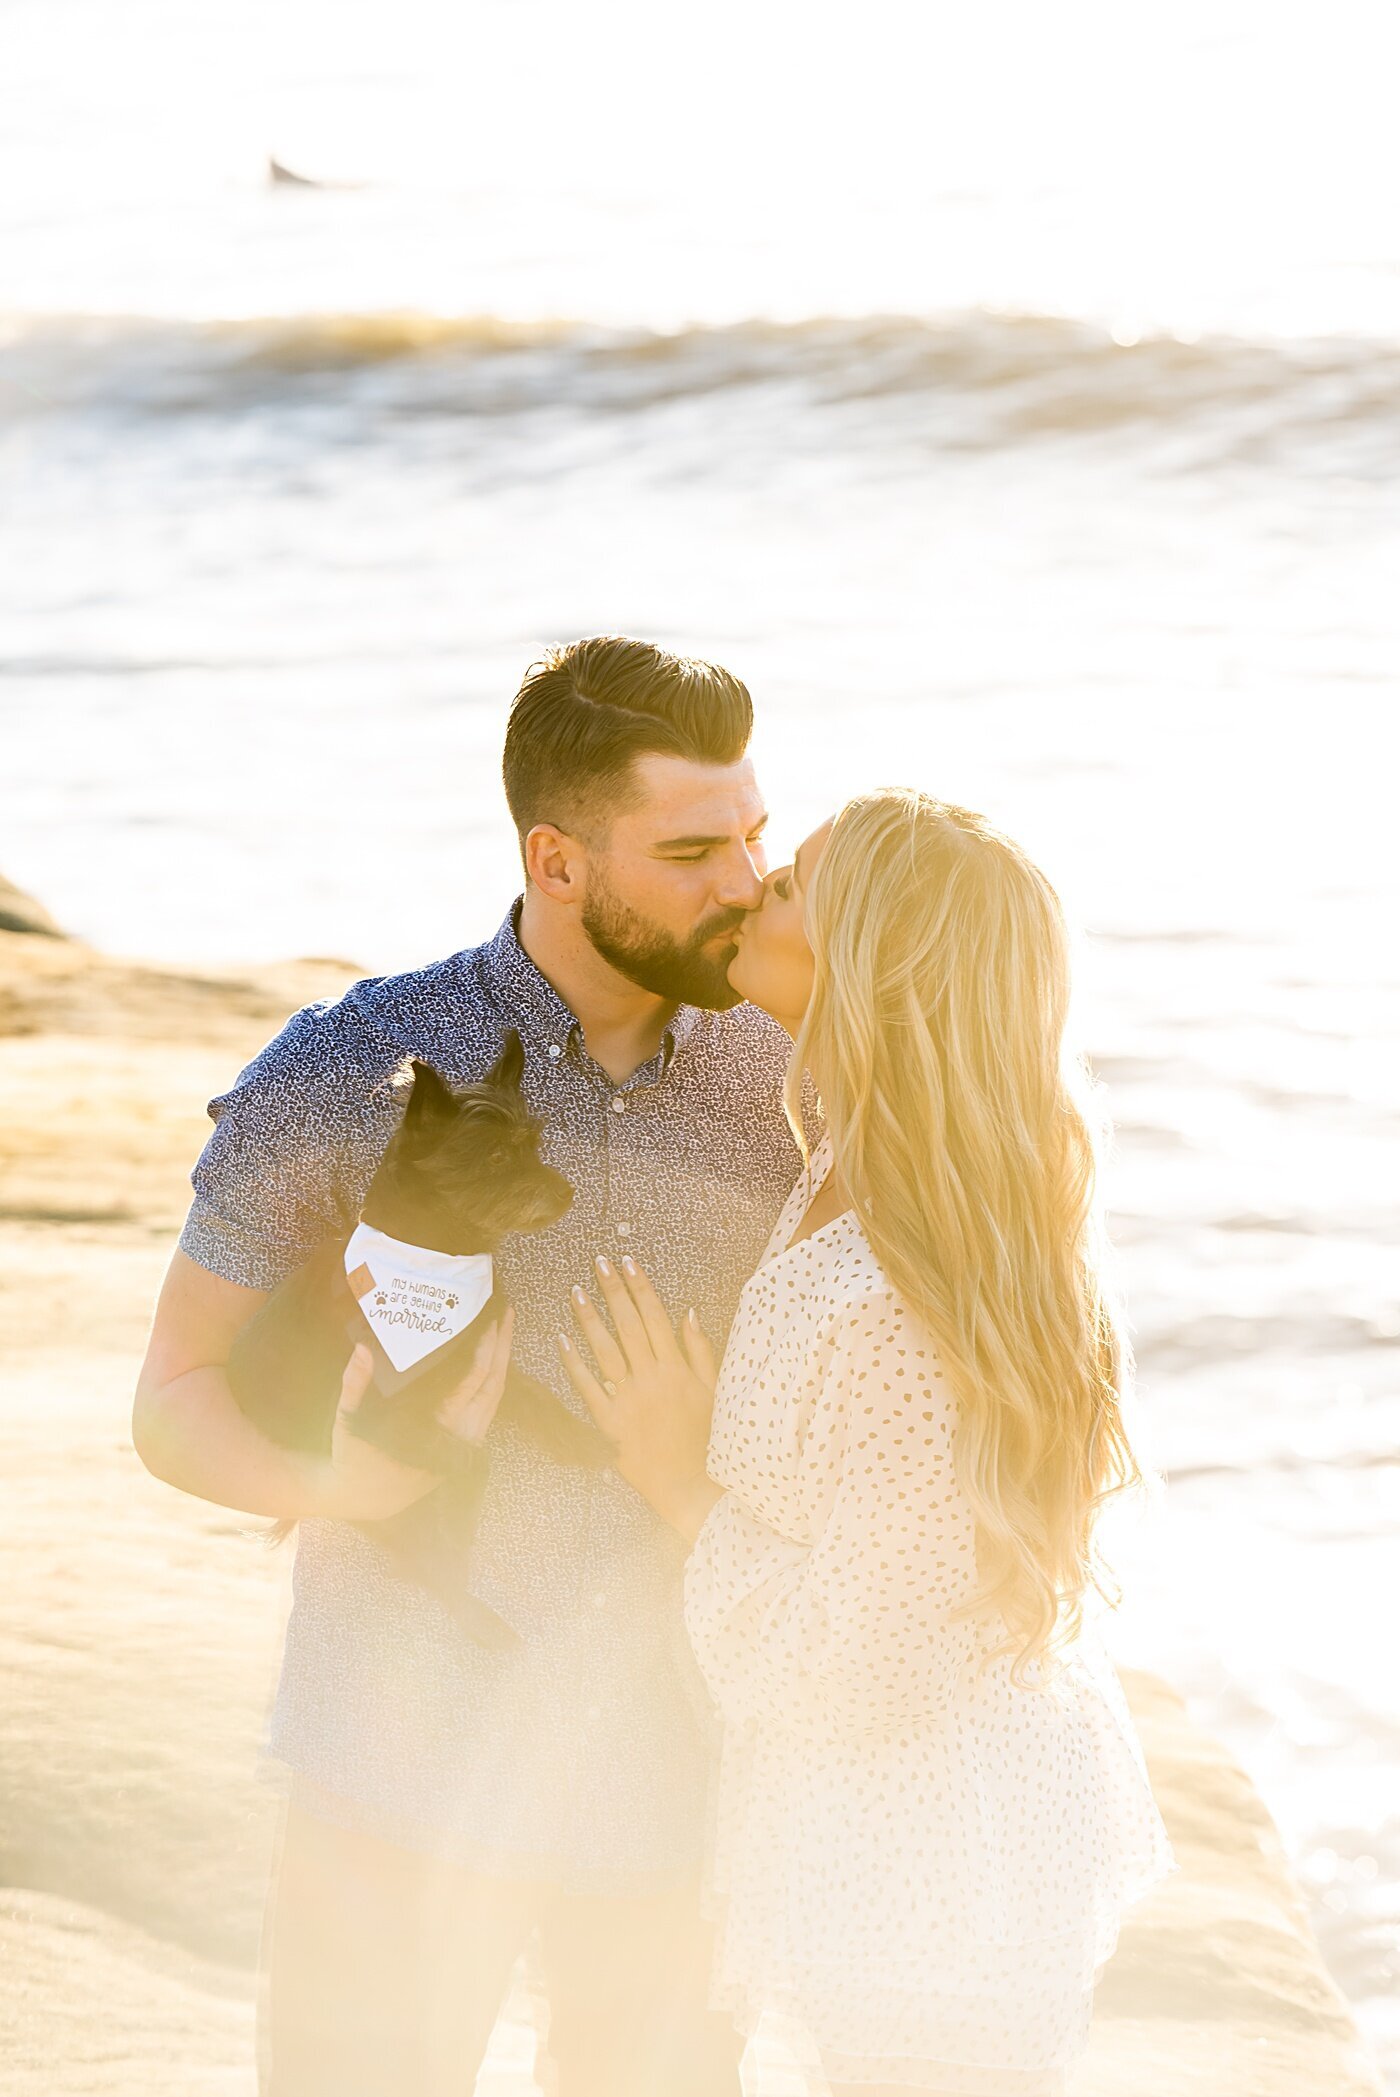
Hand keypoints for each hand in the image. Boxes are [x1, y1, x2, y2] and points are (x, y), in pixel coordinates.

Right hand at [309, 1310, 514, 1523]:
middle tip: (504, 1311)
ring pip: (495, 1396)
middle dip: (502, 1347)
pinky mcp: (465, 1441)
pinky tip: (491, 1357)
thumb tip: (362, 1350)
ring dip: (501, 1360)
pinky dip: (493, 1378)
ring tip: (503, 1326)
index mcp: (436, 1430)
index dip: (484, 1352)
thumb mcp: (349, 1422)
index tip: (489, 1322)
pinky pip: (487, 1405)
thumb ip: (355, 1386)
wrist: (364, 1498)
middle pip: (493, 1386)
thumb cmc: (356, 1458)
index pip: (471, 1385)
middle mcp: (458, 1436)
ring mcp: (466, 1440)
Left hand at [557, 1257, 721, 1537]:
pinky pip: (587, 1389)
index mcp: (676, 1368)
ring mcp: (628, 1400)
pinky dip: (574, 1364)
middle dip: (612, 1291)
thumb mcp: (716, 1392)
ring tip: (576, 1291)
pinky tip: (561, 1339)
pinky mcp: (609, 1424)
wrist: (693, 1488)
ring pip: (604, 1351)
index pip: (654, 1316)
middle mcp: (651, 1378)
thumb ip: (700, 1351)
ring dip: (589, 1319)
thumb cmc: (709, 1440)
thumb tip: (688, 1312)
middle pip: (627, 1325)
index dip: (640, 1286)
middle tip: (598, 1262)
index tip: (628, 1262)